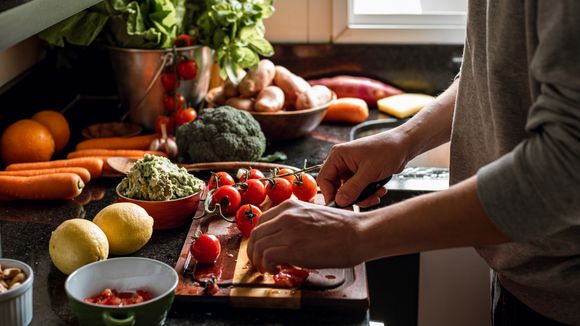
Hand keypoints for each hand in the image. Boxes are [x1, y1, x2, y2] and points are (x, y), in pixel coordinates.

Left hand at [247, 198, 364, 273]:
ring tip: (268, 269)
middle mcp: (286, 215)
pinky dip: (267, 266)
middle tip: (260, 263)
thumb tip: (286, 238)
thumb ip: (296, 222)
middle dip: (254, 251)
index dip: (259, 238)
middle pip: (256, 234)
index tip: (262, 248)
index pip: (261, 221)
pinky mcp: (293, 247)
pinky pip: (267, 257)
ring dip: (259, 261)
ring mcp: (288, 230)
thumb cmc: (343, 227)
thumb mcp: (313, 215)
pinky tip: (276, 270)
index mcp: (290, 206)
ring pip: (258, 246)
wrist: (359, 233)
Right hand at [319, 131, 408, 206]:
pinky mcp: (361, 174)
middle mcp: (342, 162)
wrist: (404, 145)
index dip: (330, 194)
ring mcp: (351, 168)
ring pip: (349, 191)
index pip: (324, 179)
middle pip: (336, 187)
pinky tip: (380, 190)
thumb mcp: (369, 171)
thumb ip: (353, 188)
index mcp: (338, 155)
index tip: (340, 206)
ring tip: (376, 195)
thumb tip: (340, 201)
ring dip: (363, 197)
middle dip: (350, 197)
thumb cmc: (387, 150)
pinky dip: (368, 193)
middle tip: (360, 205)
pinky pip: (359, 189)